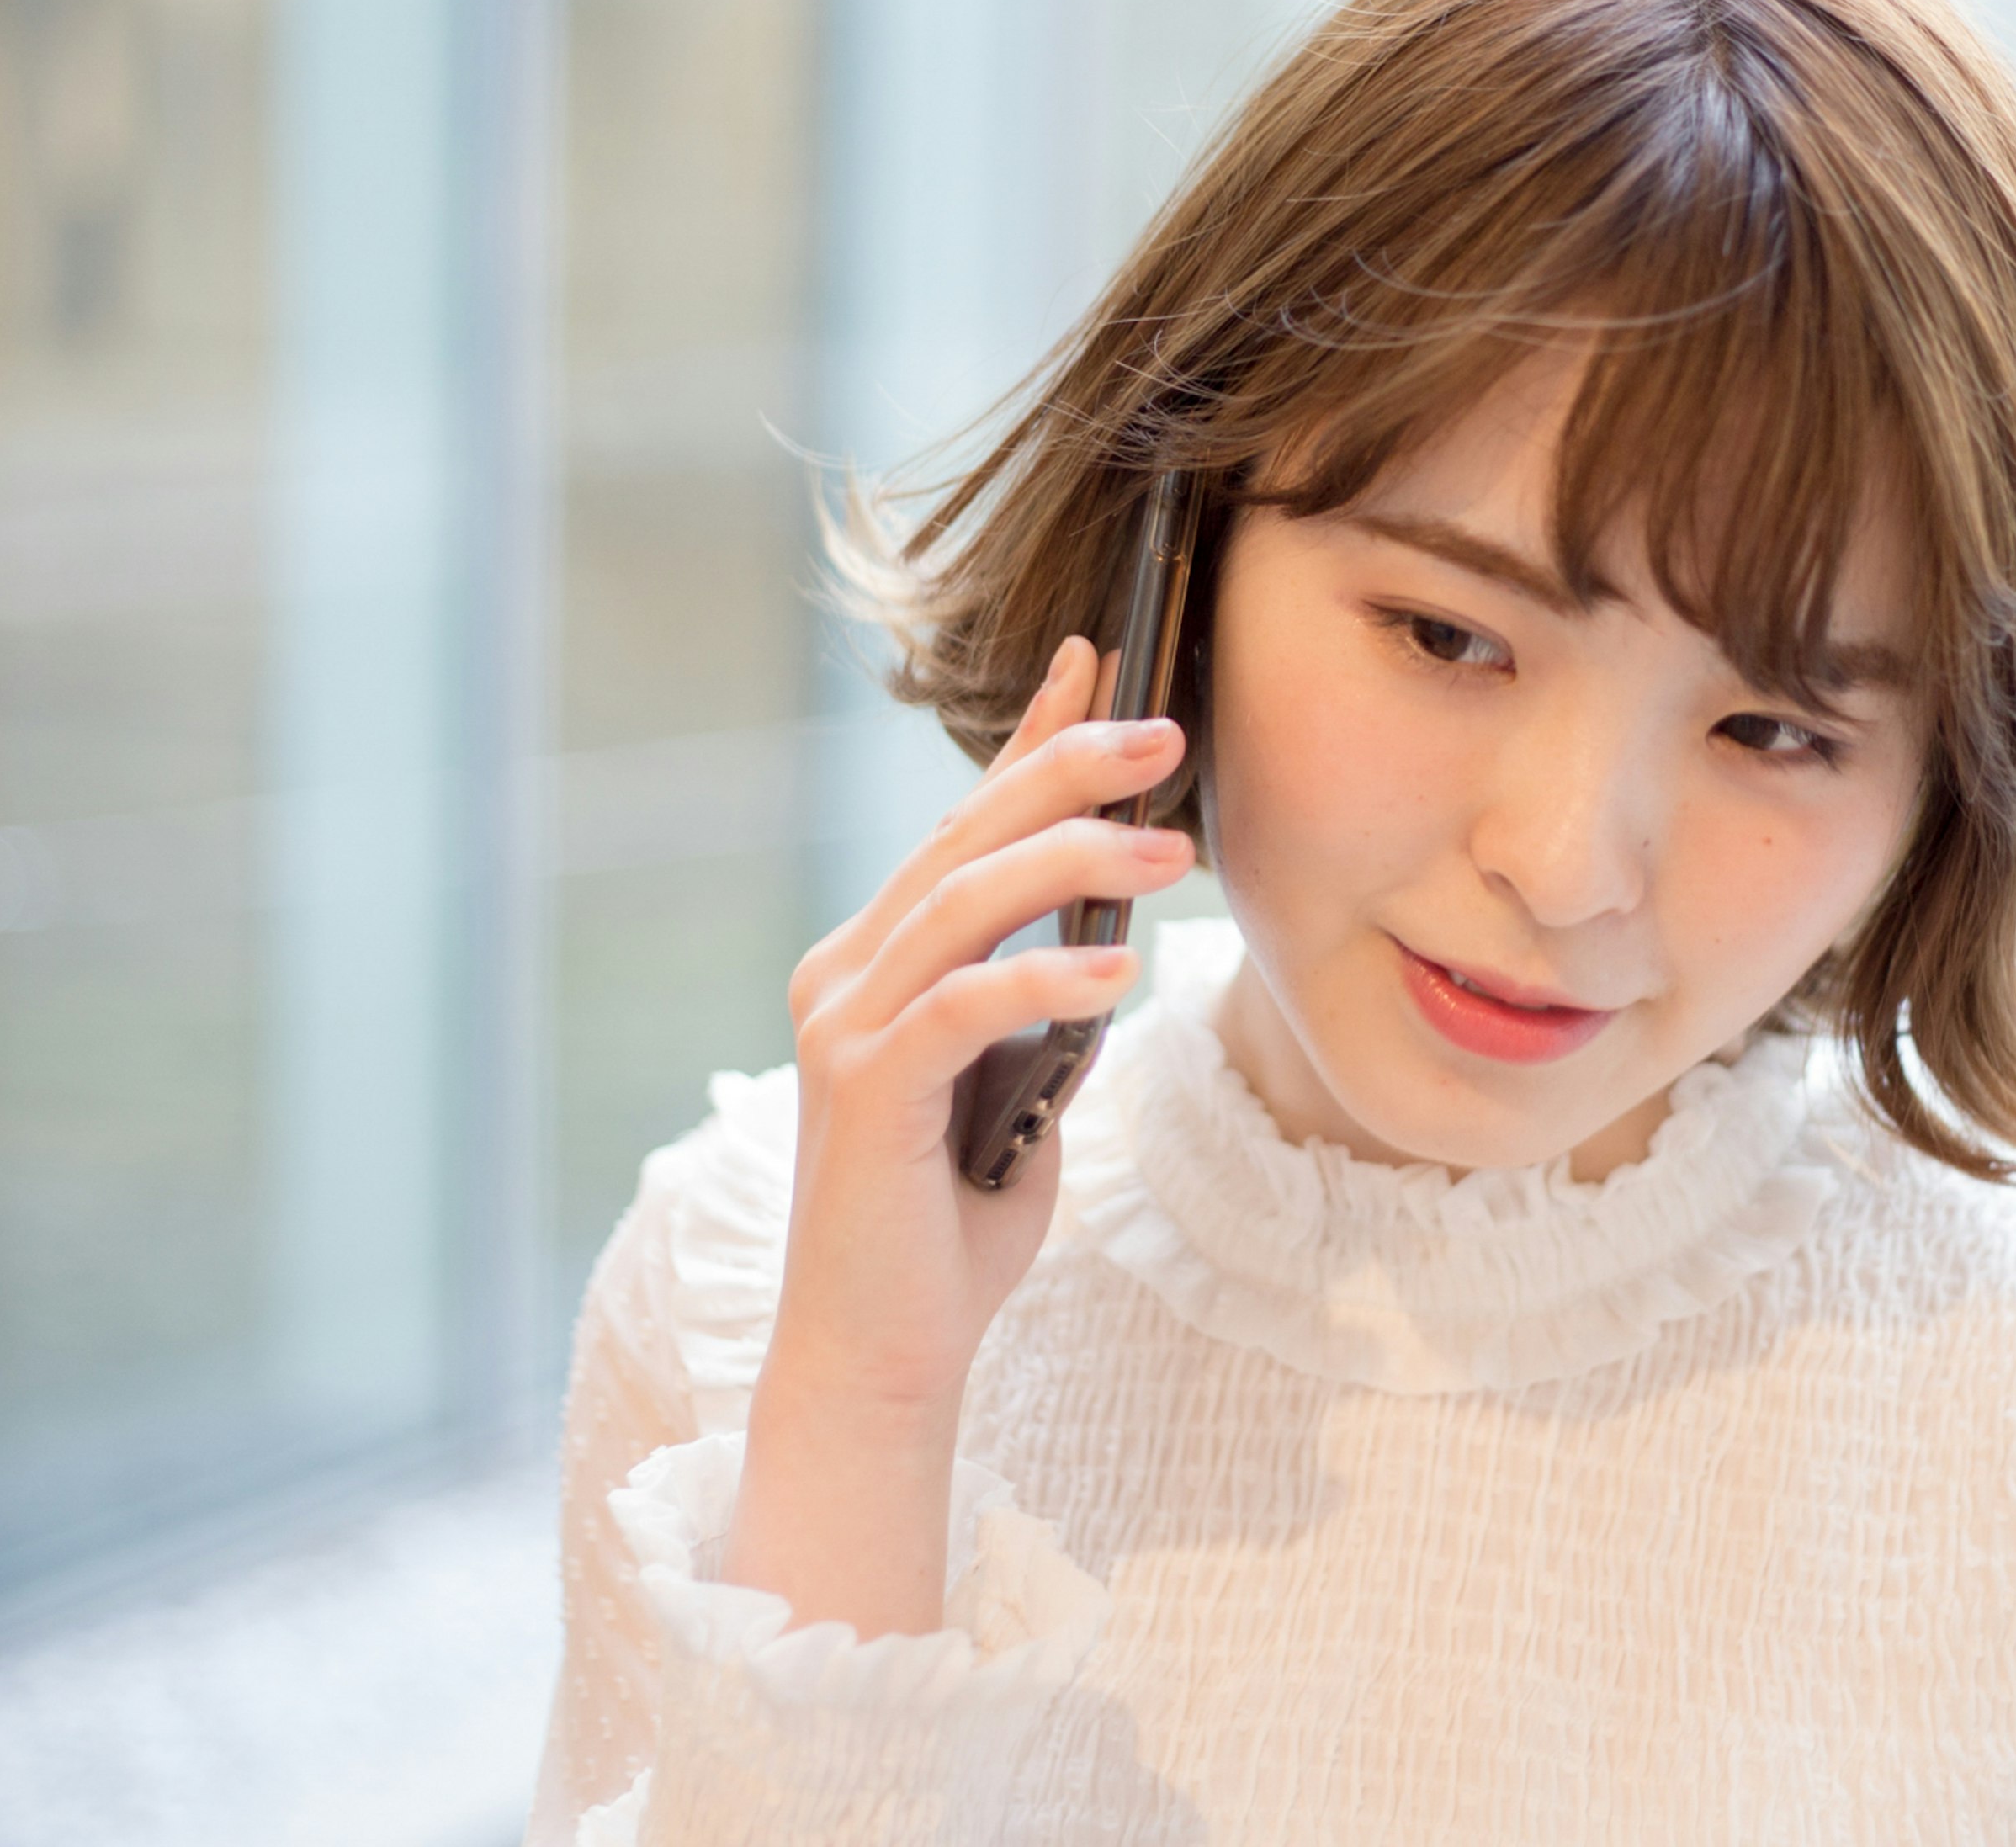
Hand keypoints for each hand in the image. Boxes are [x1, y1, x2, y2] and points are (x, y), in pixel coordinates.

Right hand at [720, 637, 1190, 1633]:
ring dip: (1073, 861)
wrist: (885, 1353)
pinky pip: (962, 1008)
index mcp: (878, 960)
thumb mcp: (1020, 1089)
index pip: (964, 824)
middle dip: (1068, 768)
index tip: (1098, 661)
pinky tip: (1119, 969)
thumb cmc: (954, 1225)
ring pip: (964, 903)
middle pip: (965, 838)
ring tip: (1172, 846)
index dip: (1030, 738)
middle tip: (1168, 730)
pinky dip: (1043, 979)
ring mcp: (843, 1026)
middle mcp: (844, 972)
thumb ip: (1042, 1010)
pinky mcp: (861, 1091)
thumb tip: (1105, 942)